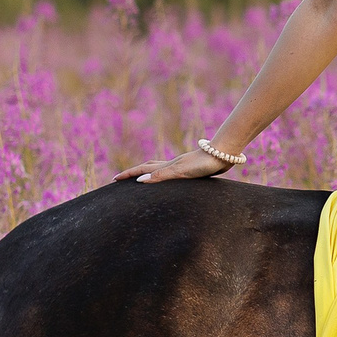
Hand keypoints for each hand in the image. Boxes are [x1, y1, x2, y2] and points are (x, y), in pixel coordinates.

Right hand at [116, 147, 233, 183]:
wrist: (222, 154)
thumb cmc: (202, 163)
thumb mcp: (179, 171)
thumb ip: (161, 175)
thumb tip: (139, 181)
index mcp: (167, 166)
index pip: (142, 170)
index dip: (128, 174)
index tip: (114, 179)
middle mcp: (172, 165)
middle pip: (148, 167)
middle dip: (134, 173)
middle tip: (122, 179)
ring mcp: (182, 166)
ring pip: (160, 170)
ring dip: (149, 173)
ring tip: (142, 180)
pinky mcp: (192, 170)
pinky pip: (173, 174)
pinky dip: (166, 177)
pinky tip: (171, 182)